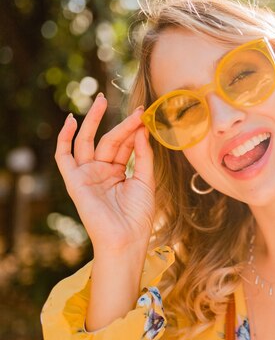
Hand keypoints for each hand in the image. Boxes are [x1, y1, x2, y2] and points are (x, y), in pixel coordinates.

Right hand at [55, 93, 154, 253]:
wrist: (126, 238)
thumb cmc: (138, 215)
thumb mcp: (145, 180)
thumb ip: (142, 155)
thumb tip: (142, 130)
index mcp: (119, 173)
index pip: (126, 145)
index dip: (135, 131)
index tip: (146, 116)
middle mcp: (102, 172)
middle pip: (110, 141)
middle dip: (122, 124)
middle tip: (137, 108)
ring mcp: (87, 175)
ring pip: (88, 142)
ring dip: (93, 121)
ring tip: (102, 101)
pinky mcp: (75, 181)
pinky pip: (64, 156)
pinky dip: (65, 138)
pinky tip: (70, 121)